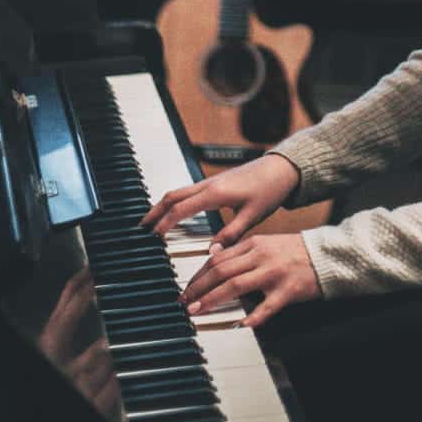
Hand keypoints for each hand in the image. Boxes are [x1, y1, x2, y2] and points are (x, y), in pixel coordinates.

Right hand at [139, 154, 300, 245]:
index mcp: (215, 193)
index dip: (165, 222)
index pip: (180, 208)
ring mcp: (210, 182)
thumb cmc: (269, 190)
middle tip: (141, 228)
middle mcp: (208, 185)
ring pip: (178, 192)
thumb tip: (213, 251)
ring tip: (152, 221)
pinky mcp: (215, 182)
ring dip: (162, 205)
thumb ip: (231, 234)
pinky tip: (175, 212)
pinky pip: (187, 191)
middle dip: (154, 212)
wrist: (281, 169)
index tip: (154, 236)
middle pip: (171, 196)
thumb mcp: (252, 216)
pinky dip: (175, 201)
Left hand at [180, 234, 320, 326]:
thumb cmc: (298, 252)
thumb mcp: (267, 243)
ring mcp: (274, 273)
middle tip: (185, 301)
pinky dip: (252, 317)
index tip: (187, 287)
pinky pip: (267, 306)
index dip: (198, 275)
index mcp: (254, 244)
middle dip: (198, 288)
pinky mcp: (288, 290)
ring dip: (212, 299)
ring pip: (235, 285)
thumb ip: (242, 250)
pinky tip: (240, 325)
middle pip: (220, 271)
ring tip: (198, 310)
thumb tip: (215, 256)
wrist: (329, 255)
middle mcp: (261, 256)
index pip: (217, 258)